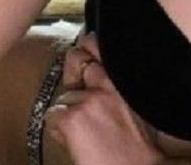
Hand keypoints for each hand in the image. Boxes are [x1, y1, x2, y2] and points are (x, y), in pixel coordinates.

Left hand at [45, 32, 162, 164]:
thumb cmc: (137, 148)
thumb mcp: (136, 105)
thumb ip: (116, 85)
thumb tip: (94, 72)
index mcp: (124, 78)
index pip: (96, 42)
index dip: (87, 47)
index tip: (86, 58)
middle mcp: (106, 82)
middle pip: (75, 58)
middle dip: (73, 75)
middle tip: (80, 99)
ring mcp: (88, 99)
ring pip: (63, 97)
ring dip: (69, 113)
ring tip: (87, 132)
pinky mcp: (71, 119)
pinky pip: (52, 118)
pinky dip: (59, 131)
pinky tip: (78, 142)